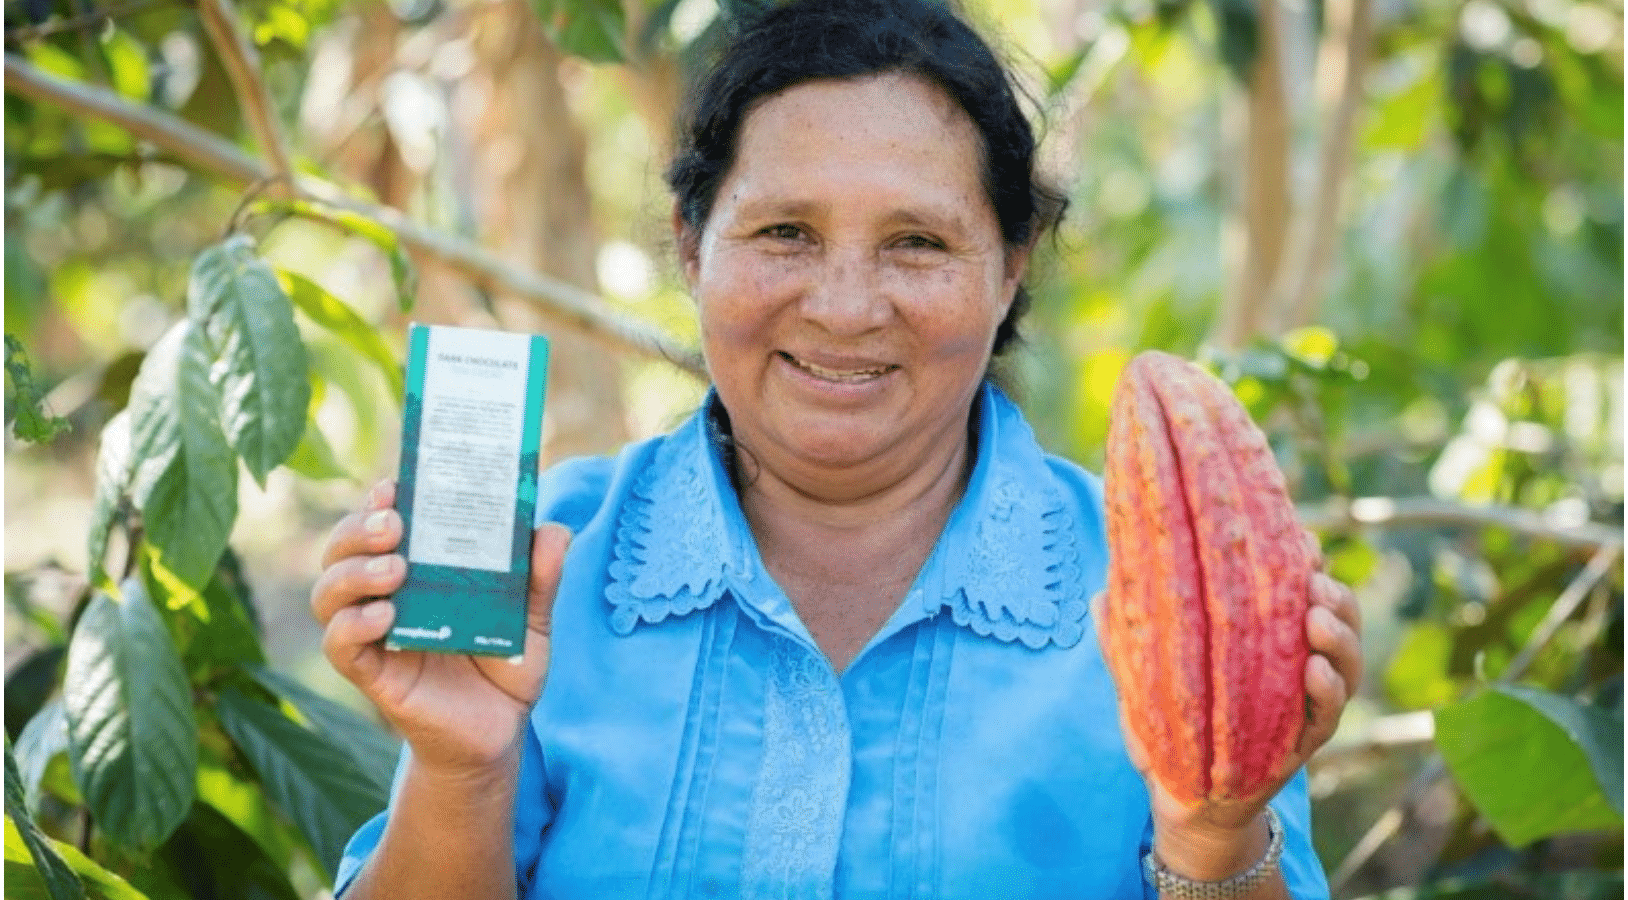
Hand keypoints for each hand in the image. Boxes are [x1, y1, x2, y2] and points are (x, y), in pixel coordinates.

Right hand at [310, 479, 571, 776]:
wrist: (499, 733)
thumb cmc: (508, 666)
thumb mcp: (533, 619)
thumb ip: (541, 577)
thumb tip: (553, 530)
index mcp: (418, 569)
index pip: (381, 522)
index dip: (378, 499)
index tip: (396, 484)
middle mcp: (385, 594)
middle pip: (341, 548)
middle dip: (358, 527)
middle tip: (395, 525)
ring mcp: (372, 634)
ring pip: (327, 591)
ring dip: (353, 572)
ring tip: (395, 569)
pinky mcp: (371, 674)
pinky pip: (339, 644)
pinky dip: (353, 625)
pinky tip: (385, 618)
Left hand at [1096, 542, 1363, 879]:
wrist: (1184, 800)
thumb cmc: (1170, 730)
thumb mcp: (1143, 682)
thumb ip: (1124, 644)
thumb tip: (1098, 596)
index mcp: (1265, 639)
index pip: (1295, 589)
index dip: (1303, 559)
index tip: (1296, 534)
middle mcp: (1296, 664)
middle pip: (1336, 617)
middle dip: (1333, 592)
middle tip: (1313, 576)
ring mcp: (1306, 704)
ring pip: (1346, 662)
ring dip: (1340, 635)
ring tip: (1316, 618)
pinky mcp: (1305, 741)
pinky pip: (1329, 713)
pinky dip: (1329, 689)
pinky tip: (1314, 670)